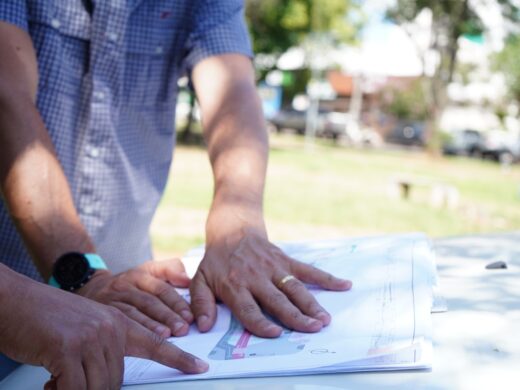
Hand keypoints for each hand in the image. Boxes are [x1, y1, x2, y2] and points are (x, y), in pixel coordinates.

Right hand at [0, 268, 207, 389]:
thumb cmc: (50, 319)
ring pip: (99, 387)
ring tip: (58, 379)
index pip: (156, 343)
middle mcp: (111, 328)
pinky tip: (48, 383)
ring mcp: (91, 337)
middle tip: (69, 381)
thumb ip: (109, 344)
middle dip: (95, 387)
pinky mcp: (69, 349)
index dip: (179, 358)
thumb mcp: (88, 326)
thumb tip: (116, 375)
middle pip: (117, 379)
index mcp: (119, 322)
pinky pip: (75, 389)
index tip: (201, 367)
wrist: (17, 301)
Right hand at [77, 258, 192, 337]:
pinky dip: (131, 334)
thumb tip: (186, 279)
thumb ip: (169, 270)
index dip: (176, 303)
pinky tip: (142, 343)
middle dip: (167, 316)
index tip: (190, 316)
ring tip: (167, 336)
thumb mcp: (147, 270)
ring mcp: (110, 301)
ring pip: (133, 313)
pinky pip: (116, 324)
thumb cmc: (128, 283)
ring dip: (151, 326)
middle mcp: (124, 286)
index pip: (160, 288)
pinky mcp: (99, 314)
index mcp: (138, 275)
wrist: (90, 287)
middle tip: (182, 329)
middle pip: (149, 302)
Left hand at [190, 230, 351, 337]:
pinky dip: (326, 278)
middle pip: (278, 301)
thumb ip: (202, 303)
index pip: (249, 309)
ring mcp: (274, 268)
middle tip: (312, 329)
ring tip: (324, 319)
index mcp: (235, 285)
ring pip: (295, 288)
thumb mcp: (201, 280)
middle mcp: (256, 277)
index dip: (262, 323)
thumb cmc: (217, 261)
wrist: (233, 230)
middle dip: (296, 316)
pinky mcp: (286, 260)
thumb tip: (202, 325)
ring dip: (311, 304)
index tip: (276, 334)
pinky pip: (308, 270)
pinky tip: (344, 285)